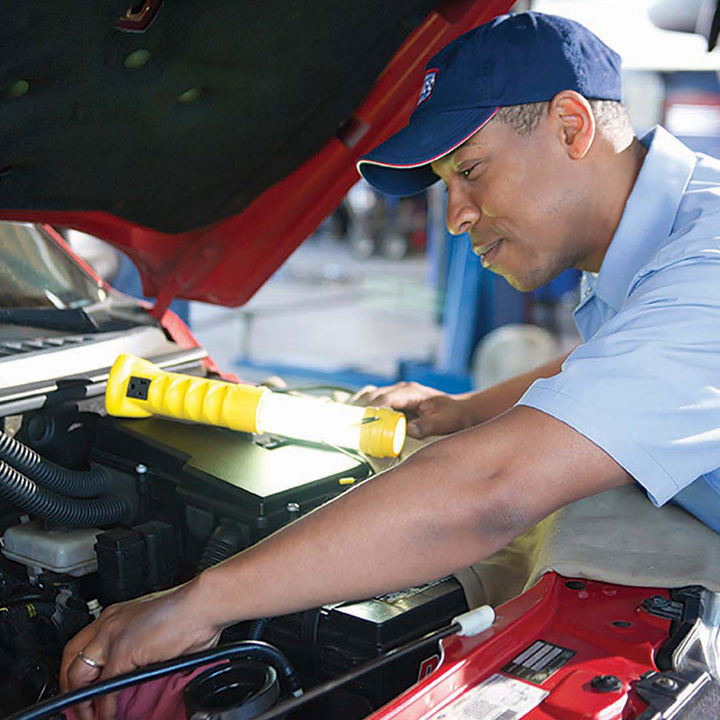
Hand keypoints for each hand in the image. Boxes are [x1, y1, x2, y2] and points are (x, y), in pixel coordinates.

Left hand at [60, 581, 219, 719]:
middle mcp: (110, 622)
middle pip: (70, 659)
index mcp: (118, 614)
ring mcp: (113, 636)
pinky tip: (110, 715)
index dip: (76, 671)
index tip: (82, 689)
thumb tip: (141, 672)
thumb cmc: (193, 613)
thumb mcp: (156, 629)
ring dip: (81, 703)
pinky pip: (105, 688)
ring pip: (78, 675)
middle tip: (78, 708)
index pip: (82, 645)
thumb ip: (141, 649)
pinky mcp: (122, 651)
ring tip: (90, 718)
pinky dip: (105, 708)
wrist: (205, 603)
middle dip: (68, 688)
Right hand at [352, 381, 474, 438]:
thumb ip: (426, 426)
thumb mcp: (443, 422)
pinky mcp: (396, 400)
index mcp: (411, 392)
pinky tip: (355, 415)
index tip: (361, 418)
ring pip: (371, 395)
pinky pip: (376, 399)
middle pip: (374, 395)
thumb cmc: (454, 415)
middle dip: (360, 406)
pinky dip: (364, 406)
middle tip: (346, 419)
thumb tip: (407, 430)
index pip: (386, 398)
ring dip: (359, 405)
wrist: (462, 410)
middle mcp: (402, 390)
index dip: (372, 407)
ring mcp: (398, 393)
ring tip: (345, 417)